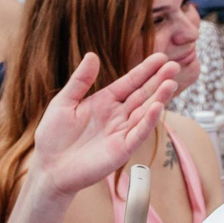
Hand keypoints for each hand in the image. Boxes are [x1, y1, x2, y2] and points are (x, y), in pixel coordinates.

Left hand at [24, 52, 181, 194]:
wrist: (49, 167)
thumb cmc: (53, 136)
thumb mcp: (64, 102)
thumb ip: (80, 81)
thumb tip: (92, 55)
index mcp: (105, 101)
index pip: (130, 82)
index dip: (145, 70)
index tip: (161, 57)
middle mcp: (117, 116)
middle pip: (142, 95)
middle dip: (158, 81)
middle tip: (174, 65)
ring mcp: (121, 133)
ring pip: (144, 113)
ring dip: (158, 98)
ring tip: (170, 83)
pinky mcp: (121, 150)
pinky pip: (138, 134)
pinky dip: (148, 121)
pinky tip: (156, 107)